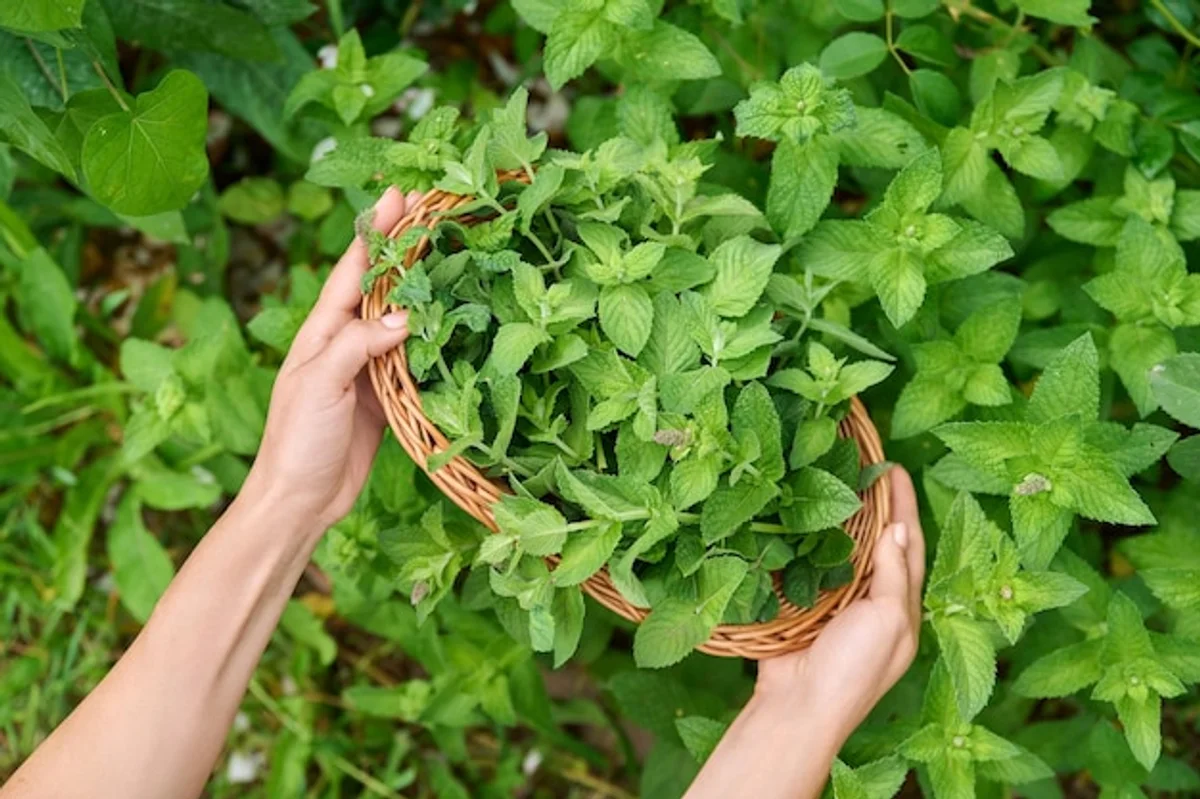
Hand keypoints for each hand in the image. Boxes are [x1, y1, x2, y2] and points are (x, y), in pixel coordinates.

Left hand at [244, 187, 421, 531]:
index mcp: (321, 332)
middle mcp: (345, 343)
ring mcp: (368, 370)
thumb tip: (405, 317)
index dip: (377, 233)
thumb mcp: (318, 385)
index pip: (354, 271)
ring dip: (423, 289)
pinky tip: (456, 324)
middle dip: (405, 249)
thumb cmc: (297, 440)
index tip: (400, 196)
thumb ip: (357, 346)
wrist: (300, 500)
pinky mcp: (388, 399)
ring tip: (453, 254)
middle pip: (381, 287)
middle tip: (433, 210)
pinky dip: (434, 341)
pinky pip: (415, 362)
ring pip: (402, 320)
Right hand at [756, 465, 924, 741]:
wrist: (799, 707)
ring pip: (846, 553)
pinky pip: (812, 567)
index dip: (904, 506)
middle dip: (876, 508)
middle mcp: (875, 605)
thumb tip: (898, 529)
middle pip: (879, 545)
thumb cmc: (852, 669)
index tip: (893, 468)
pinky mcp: (806, 609)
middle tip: (863, 467)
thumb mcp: (887, 620)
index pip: (909, 545)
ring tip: (836, 484)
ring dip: (844, 522)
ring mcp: (839, 607)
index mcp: (903, 610)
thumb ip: (894, 576)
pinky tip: (803, 520)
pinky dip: (812, 543)